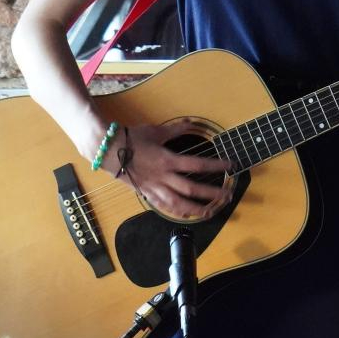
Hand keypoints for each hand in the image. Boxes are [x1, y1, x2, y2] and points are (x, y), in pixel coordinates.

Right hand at [103, 120, 234, 219]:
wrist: (108, 151)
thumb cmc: (131, 139)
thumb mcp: (156, 130)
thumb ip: (176, 128)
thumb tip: (193, 123)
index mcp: (167, 160)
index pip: (197, 164)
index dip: (215, 166)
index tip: (230, 167)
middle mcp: (163, 177)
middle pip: (191, 189)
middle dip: (211, 193)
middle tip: (227, 195)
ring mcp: (154, 187)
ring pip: (178, 203)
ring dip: (196, 209)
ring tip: (211, 211)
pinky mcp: (146, 193)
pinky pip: (164, 206)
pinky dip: (177, 212)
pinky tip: (187, 214)